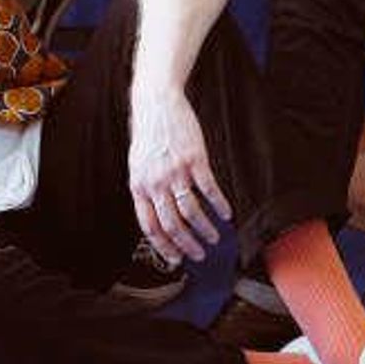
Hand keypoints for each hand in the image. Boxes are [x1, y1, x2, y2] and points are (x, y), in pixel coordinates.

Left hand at [127, 85, 230, 265]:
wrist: (156, 103)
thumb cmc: (148, 134)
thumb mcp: (138, 165)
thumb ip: (148, 189)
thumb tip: (163, 216)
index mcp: (139, 186)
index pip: (150, 226)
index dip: (164, 247)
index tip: (175, 259)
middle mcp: (156, 182)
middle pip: (172, 224)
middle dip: (188, 245)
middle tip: (200, 255)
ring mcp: (176, 172)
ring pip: (191, 212)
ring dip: (205, 229)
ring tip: (215, 237)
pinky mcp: (194, 159)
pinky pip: (209, 189)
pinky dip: (219, 204)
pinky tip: (226, 213)